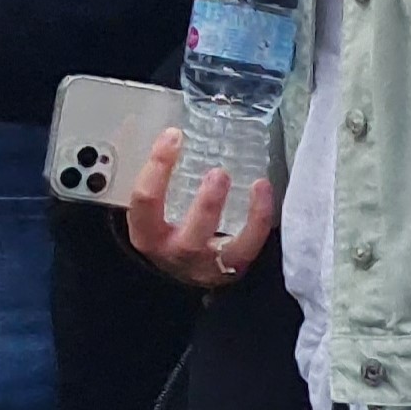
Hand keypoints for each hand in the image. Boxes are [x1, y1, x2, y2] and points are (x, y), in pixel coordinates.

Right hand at [117, 126, 277, 286]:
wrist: (179, 274)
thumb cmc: (165, 233)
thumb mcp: (151, 212)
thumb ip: (159, 183)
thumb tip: (173, 135)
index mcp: (147, 234)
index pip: (146, 200)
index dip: (157, 167)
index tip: (173, 137)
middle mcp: (176, 252)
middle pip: (192, 231)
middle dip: (208, 202)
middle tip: (219, 172)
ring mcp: (208, 264)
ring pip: (230, 245)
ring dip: (247, 214)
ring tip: (256, 184)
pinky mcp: (235, 268)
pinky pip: (253, 243)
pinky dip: (261, 216)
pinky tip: (264, 189)